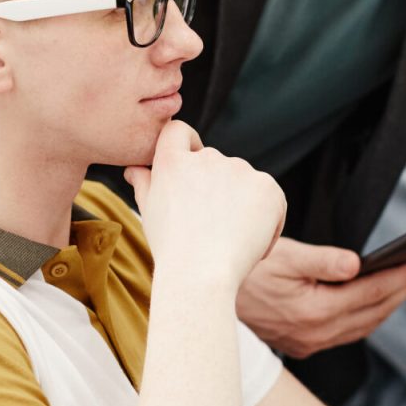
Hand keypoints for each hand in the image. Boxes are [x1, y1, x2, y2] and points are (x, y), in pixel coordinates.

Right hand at [124, 121, 285, 292]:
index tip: (192, 168)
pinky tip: (254, 243)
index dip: (186, 144)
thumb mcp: (149, 212)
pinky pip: (270, 197)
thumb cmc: (172, 248)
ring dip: (242, 203)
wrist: (201, 275)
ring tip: (231, 240)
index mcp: (173, 161)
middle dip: (216, 188)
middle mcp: (206, 158)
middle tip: (212, 227)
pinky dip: (267, 218)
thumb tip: (135, 169)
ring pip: (244, 182)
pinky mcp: (267, 186)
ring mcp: (239, 169)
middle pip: (216, 163)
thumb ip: (144, 183)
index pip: (178, 131)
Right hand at [235, 238, 405, 357]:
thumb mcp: (282, 255)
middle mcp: (316, 333)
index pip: (372, 292)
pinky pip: (347, 332)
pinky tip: (376, 302)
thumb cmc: (243, 268)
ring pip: (363, 325)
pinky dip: (368, 316)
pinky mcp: (301, 344)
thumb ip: (323, 261)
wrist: (207, 297)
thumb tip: (358, 264)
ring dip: (389, 305)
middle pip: (374, 311)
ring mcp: (309, 342)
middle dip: (404, 289)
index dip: (403, 276)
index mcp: (315, 311)